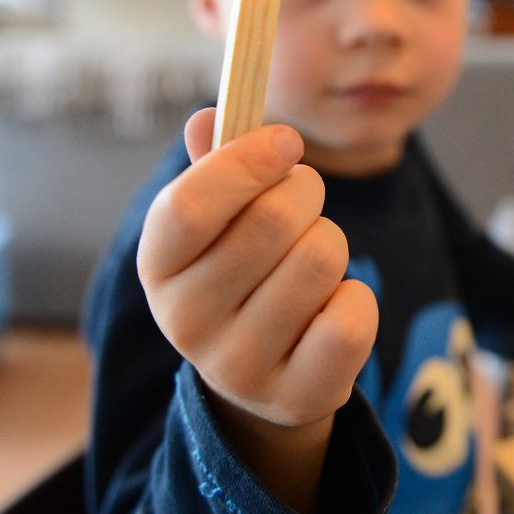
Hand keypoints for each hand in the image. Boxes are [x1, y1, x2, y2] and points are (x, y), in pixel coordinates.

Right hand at [137, 108, 377, 510]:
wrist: (263, 375)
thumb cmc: (243, 272)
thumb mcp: (220, 221)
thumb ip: (217, 166)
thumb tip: (210, 117)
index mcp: (157, 265)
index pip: (189, 203)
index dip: (246, 160)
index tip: (286, 141)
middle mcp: (184, 321)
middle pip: (273, 219)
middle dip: (305, 194)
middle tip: (303, 206)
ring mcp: (238, 366)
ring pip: (322, 258)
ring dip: (331, 244)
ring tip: (310, 264)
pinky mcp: (297, 396)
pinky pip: (353, 313)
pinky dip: (357, 296)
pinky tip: (331, 308)